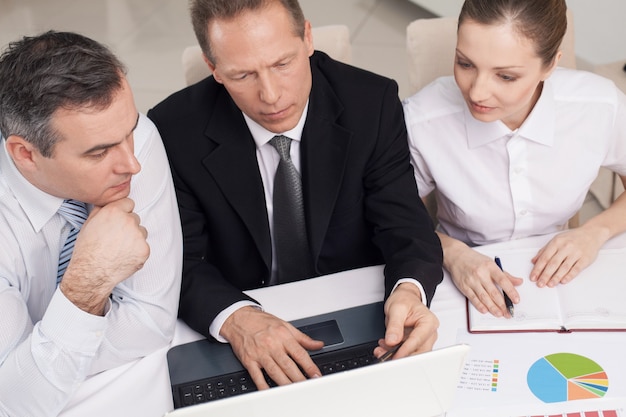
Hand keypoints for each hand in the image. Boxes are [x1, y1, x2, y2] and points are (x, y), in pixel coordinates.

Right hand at [60, 198, 148, 314]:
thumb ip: (102, 210)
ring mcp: (138, 236)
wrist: (91, 273)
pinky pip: (144, 246)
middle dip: (128, 226)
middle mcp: (129, 221)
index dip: (123, 212)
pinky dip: (137, 252)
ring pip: (141, 232)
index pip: (128, 203)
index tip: (118, 220)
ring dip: (134, 238)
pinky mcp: (144, 249)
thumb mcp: (89, 223)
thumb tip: (108, 203)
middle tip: (115, 238)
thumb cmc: (87, 250)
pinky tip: (124, 257)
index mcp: (114, 212)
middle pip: (135, 218)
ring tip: (119, 249)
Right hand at [220, 307, 323, 388]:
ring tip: (294, 391)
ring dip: (286, 383)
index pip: (300, 354)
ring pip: (275, 372)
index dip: (310, 366)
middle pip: (288, 365)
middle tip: (308, 386)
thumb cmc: (262, 322)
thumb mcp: (285, 325)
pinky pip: (257, 376)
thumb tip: (318, 344)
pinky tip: (270, 391)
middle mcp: (272, 345)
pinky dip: (263, 385)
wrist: (239, 319)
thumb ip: (303, 338)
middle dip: (299, 378)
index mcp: (283, 336)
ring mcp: (260, 354)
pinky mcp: (249, 360)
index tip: (316, 375)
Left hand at [374, 283, 438, 359]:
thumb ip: (395, 325)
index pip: (418, 340)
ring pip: (411, 354)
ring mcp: (422, 340)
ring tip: (381, 349)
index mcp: (429, 322)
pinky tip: (384, 347)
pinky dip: (394, 352)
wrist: (404, 298)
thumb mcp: (396, 308)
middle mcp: (428, 333)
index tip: (395, 356)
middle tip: (383, 354)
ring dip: (395, 355)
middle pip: (418, 352)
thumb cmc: (404, 300)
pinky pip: (405, 352)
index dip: (406, 350)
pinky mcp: (414, 344)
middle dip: (400, 355)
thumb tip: (392, 341)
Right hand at [446, 244, 521, 317]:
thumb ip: (505, 275)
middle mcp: (481, 274)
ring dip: (492, 307)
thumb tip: (518, 282)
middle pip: (493, 292)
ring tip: (499, 314)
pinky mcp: (464, 286)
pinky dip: (479, 305)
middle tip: (509, 312)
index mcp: (490, 267)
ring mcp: (472, 281)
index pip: (503, 281)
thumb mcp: (491, 263)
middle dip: (502, 304)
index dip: (511, 291)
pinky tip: (485, 310)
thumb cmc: (475, 260)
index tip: (516, 300)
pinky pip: (473, 298)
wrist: (456, 256)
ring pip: (484, 297)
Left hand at [530, 228, 602, 287]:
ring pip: (564, 267)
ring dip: (556, 277)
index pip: (544, 258)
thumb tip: (534, 261)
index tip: (533, 277)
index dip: (537, 269)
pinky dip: (569, 276)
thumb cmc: (572, 237)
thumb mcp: (556, 240)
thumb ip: (544, 250)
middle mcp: (565, 247)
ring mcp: (576, 253)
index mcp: (556, 242)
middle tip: (540, 284)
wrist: (592, 233)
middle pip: (553, 263)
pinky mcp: (585, 259)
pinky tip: (563, 281)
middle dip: (545, 275)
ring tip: (550, 284)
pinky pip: (576, 268)